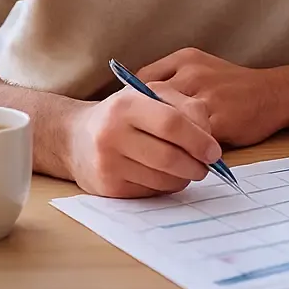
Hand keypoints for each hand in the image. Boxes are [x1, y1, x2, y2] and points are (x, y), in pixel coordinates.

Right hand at [66, 82, 221, 198]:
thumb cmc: (123, 115)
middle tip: (206, 166)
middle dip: (195, 165)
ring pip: (162, 179)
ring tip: (186, 169)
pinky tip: (163, 175)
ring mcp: (107, 162)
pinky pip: (150, 192)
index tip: (214, 151)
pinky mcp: (107, 187)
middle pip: (169, 156)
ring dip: (183, 178)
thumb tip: (210, 139)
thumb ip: (184, 107)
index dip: (198, 140)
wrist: (75, 137)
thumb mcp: (150, 96)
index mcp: (126, 104)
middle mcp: (112, 133)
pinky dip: (165, 186)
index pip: (172, 123)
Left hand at [139, 47, 288, 147]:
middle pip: (151, 101)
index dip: (132, 102)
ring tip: (154, 152)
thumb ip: (175, 80)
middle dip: (141, 122)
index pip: (142, 79)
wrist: (277, 93)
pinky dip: (182, 150)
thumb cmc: (236, 86)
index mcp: (185, 59)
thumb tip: (139, 105)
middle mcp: (193, 73)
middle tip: (134, 140)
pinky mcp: (220, 120)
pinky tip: (178, 158)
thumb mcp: (203, 68)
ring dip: (161, 139)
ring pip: (169, 122)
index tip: (129, 119)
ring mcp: (206, 96)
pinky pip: (191, 139)